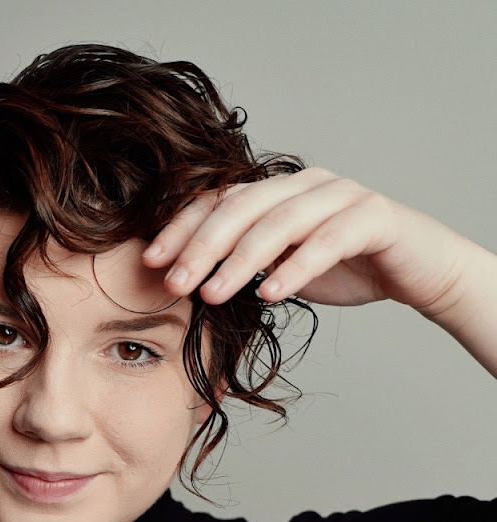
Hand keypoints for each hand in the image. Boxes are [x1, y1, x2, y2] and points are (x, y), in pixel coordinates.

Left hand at [142, 167, 467, 314]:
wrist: (412, 270)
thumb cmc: (342, 266)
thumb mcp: (281, 265)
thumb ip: (243, 262)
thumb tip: (184, 280)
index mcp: (275, 191)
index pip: (217, 202)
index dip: (181, 230)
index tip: (151, 262)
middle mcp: (302, 184)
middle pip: (240, 208)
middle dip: (200, 247)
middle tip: (174, 283)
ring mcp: (339, 195)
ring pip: (279, 223)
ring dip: (240, 261)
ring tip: (212, 295)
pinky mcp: (372, 217)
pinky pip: (327, 241)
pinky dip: (296, 268)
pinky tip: (270, 294)